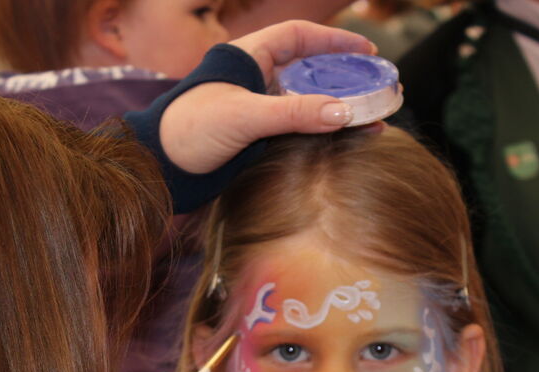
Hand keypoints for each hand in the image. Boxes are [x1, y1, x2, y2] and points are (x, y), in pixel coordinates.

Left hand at [159, 21, 373, 173]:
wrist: (160, 168)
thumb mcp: (245, 118)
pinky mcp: (258, 136)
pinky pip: (299, 127)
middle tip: (378, 88)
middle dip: (345, 78)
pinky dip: (322, 132)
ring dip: (338, 109)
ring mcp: (258, 108)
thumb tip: (343, 113)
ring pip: (307, 101)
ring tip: (372, 119)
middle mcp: (256, 79)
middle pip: (309, 69)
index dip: (334, 41)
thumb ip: (294, 114)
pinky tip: (344, 141)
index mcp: (248, 58)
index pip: (299, 37)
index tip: (367, 51)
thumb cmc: (190, 131)